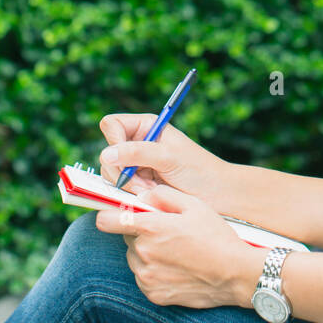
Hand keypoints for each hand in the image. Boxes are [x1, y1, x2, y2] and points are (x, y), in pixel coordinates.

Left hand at [95, 184, 259, 308]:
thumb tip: (142, 195)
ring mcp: (147, 277)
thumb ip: (163, 195)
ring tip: (173, 252)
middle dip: (139, 233)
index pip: (106, 220)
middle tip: (165, 233)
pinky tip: (175, 267)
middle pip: (126, 238)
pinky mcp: (154, 294)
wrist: (236, 274)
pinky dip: (154, 272)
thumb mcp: (194, 205)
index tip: (116, 213)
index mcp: (150, 228)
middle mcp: (144, 253)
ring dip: (146, 253)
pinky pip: (144, 278)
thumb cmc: (217, 237)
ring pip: (134, 259)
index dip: (109, 214)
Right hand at [97, 113, 231, 206]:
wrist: (216, 195)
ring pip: (111, 174)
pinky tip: (151, 197)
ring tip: (152, 191)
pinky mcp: (137, 185)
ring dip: (129, 186)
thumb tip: (106, 154)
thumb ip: (136, 153)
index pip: (111, 125)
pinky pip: (120, 189)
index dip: (113, 141)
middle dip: (123, 172)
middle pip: (108, 153)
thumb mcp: (168, 157)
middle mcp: (137, 143)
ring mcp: (135, 165)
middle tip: (144, 184)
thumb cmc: (198, 170)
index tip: (126, 158)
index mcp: (145, 126)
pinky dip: (132, 195)